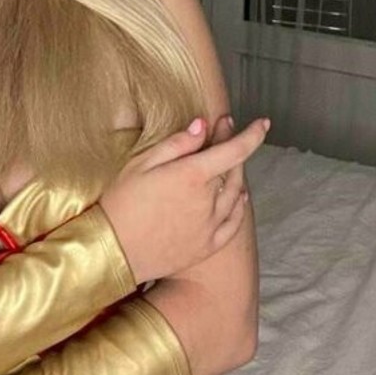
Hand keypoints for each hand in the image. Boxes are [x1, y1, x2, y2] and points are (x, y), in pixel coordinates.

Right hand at [100, 114, 268, 284]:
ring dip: (236, 175)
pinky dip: (239, 206)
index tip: (262, 123)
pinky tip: (238, 198)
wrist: (113, 251)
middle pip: (234, 169)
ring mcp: (210, 226)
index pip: (235, 150)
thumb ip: (176, 144)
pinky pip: (233, 223)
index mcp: (192, 176)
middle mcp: (208, 201)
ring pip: (236, 194)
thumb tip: (202, 125)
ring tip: (226, 163)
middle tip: (223, 132)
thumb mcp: (140, 164)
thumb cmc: (121, 202)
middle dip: (233, 147)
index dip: (252, 135)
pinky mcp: (207, 246)